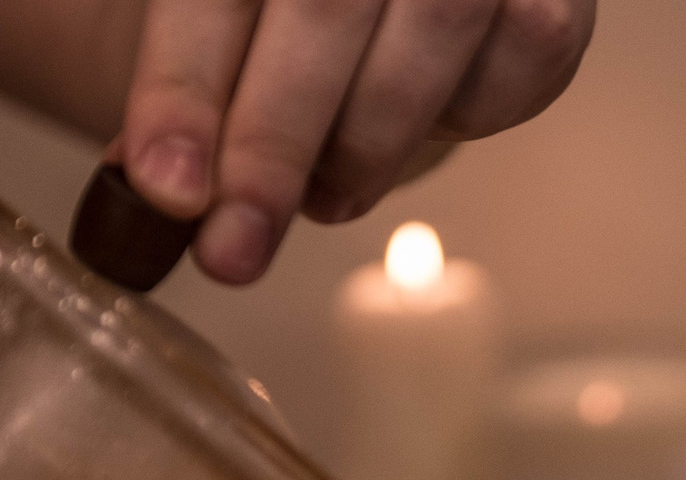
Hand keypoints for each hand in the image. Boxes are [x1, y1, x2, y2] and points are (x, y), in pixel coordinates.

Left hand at [115, 0, 592, 283]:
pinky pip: (523, 58)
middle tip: (234, 250)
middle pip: (324, 3)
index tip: (166, 190)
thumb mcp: (228, 32)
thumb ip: (196, 95)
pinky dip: (467, 116)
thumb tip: (162, 193)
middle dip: (274, 143)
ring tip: (325, 199)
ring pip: (435, 26)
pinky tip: (420, 126)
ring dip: (367, 142)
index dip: (184, 87)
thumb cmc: (297, 14)